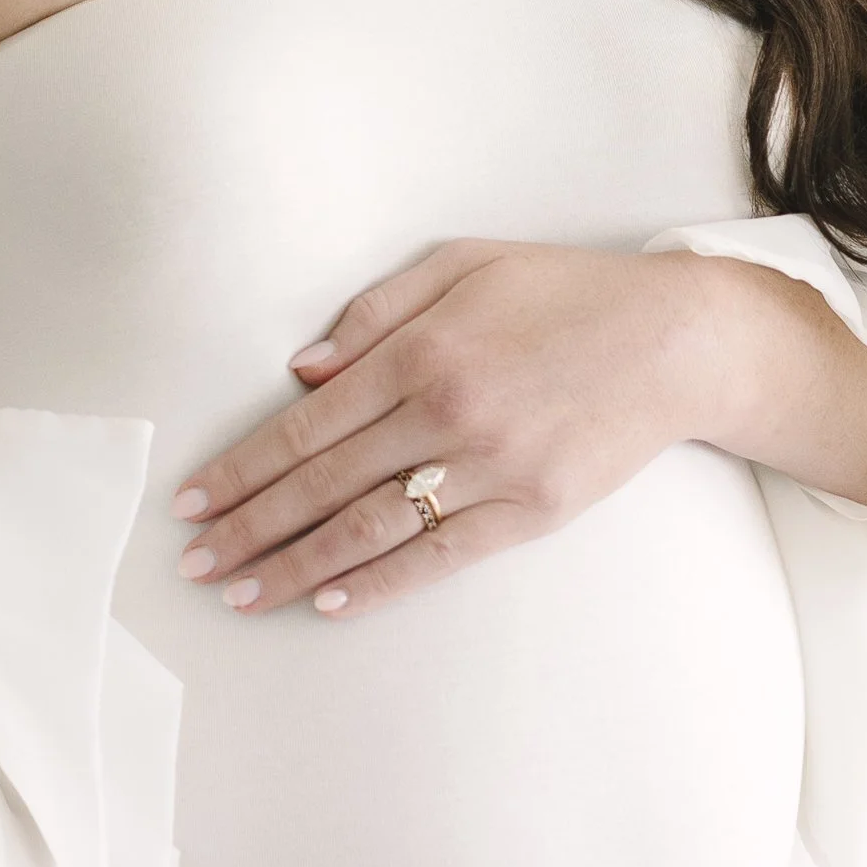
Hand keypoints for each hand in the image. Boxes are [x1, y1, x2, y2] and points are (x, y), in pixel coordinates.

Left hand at [171, 236, 866, 616]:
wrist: (675, 339)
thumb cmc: (564, 290)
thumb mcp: (464, 262)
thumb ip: (375, 312)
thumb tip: (302, 371)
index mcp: (422, 351)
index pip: (306, 424)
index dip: (243, 468)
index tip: (191, 500)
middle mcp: (447, 414)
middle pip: (323, 485)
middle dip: (249, 529)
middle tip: (193, 564)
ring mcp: (491, 469)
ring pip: (371, 530)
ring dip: (296, 568)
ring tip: (240, 595)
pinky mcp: (532, 511)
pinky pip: (441, 557)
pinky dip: (382, 583)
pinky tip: (331, 603)